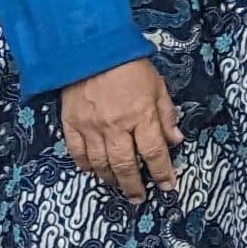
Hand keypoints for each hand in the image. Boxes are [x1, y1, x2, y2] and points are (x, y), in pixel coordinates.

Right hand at [60, 55, 179, 202]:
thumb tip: (175, 140)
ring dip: (111, 179)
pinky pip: (77, 153)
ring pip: (100, 164)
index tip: (168, 185)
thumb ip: (166, 116)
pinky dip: (86, 166)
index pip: (154, 152)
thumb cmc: (130, 67)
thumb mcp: (158, 87)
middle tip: (139, 198)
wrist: (92, 50)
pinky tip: (93, 171)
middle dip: (134, 185)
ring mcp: (91, 127)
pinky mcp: (71, 124)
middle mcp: (116, 126)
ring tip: (119, 187)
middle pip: (125, 165)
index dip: (162, 172)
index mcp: (141, 115)